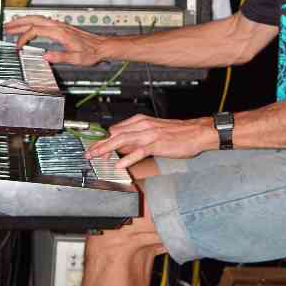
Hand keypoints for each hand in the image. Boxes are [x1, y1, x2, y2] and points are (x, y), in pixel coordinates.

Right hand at [4, 15, 105, 64]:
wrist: (102, 46)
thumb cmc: (91, 52)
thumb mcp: (76, 58)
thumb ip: (60, 57)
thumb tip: (45, 57)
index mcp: (60, 32)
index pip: (36, 31)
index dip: (24, 38)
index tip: (18, 47)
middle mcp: (59, 26)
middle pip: (34, 20)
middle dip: (19, 23)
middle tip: (6, 27)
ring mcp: (61, 25)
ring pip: (39, 19)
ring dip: (24, 21)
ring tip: (13, 25)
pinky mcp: (62, 27)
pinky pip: (43, 21)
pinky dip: (33, 22)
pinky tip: (29, 27)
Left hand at [84, 113, 216, 167]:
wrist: (197, 132)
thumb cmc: (179, 133)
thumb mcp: (155, 131)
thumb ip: (139, 137)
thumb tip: (124, 146)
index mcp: (142, 121)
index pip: (117, 129)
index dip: (104, 139)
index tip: (95, 148)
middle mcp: (144, 125)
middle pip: (116, 134)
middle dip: (100, 145)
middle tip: (88, 154)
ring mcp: (150, 134)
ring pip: (123, 140)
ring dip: (107, 149)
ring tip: (97, 158)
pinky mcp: (157, 144)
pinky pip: (139, 151)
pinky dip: (128, 157)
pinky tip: (120, 165)